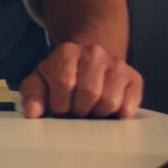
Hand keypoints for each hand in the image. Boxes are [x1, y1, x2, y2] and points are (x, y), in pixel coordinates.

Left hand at [19, 42, 142, 118]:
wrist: (88, 62)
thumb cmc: (61, 76)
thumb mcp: (40, 81)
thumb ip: (33, 95)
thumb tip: (33, 113)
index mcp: (68, 52)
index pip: (65, 83)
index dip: (60, 103)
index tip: (59, 106)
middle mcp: (95, 53)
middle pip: (89, 93)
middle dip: (79, 109)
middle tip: (75, 109)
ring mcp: (117, 64)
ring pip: (110, 101)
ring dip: (97, 113)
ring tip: (90, 107)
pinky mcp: (134, 79)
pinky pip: (128, 107)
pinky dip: (116, 115)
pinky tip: (106, 108)